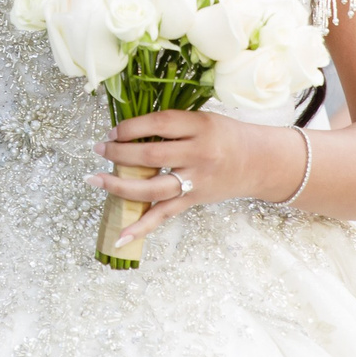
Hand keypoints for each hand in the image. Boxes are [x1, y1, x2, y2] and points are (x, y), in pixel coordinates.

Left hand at [88, 109, 306, 247]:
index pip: (158, 124)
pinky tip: (120, 236)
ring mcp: (195, 181)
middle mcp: (198, 154)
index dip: (131, 127)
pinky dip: (141, 227)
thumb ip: (172, 125)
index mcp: (200, 127)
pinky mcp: (194, 200)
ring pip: (152, 188)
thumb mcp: (203, 120)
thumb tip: (129, 131)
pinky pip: (163, 215)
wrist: (260, 162)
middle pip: (150, 156)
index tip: (113, 130)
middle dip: (118, 153)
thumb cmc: (227, 136)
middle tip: (99, 149)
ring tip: (96, 179)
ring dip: (119, 185)